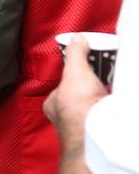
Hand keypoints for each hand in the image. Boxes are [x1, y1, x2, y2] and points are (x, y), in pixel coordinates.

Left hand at [45, 35, 108, 152]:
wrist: (97, 134)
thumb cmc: (79, 107)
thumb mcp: (76, 72)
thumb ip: (76, 54)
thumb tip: (77, 39)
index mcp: (55, 104)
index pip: (63, 86)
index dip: (74, 75)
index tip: (87, 68)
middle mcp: (66, 117)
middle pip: (81, 96)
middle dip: (93, 88)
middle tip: (104, 78)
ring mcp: (84, 126)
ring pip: (95, 107)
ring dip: (105, 99)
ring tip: (114, 88)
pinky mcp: (101, 131)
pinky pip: (108, 117)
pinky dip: (114, 110)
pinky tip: (119, 104)